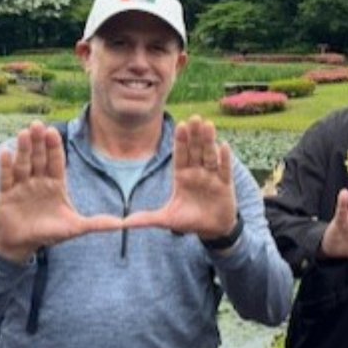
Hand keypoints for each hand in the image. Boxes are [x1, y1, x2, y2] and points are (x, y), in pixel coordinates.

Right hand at [0, 121, 123, 262]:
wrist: (22, 244)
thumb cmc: (50, 233)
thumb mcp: (76, 227)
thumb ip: (98, 223)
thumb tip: (122, 224)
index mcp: (55, 184)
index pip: (56, 162)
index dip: (55, 147)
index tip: (53, 131)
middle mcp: (38, 181)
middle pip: (39, 158)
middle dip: (39, 142)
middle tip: (38, 124)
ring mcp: (21, 186)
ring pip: (23, 164)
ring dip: (23, 149)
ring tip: (24, 133)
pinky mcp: (5, 195)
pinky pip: (5, 178)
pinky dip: (5, 166)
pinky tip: (5, 152)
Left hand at [122, 117, 237, 238]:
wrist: (211, 230)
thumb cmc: (189, 222)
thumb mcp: (166, 219)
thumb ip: (145, 218)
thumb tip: (122, 223)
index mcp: (182, 177)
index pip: (180, 156)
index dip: (180, 141)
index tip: (179, 126)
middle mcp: (197, 173)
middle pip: (195, 150)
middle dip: (195, 135)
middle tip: (194, 117)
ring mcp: (212, 177)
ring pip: (210, 155)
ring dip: (209, 141)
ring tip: (208, 125)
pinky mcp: (225, 184)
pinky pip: (224, 169)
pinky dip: (225, 158)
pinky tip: (224, 145)